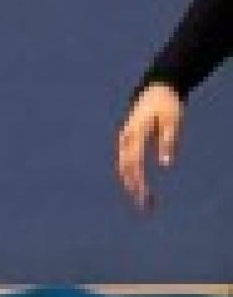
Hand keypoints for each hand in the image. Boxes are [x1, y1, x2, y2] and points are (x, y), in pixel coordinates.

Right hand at [118, 81, 183, 209]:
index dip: (139, 182)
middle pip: (125, 169)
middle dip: (135, 189)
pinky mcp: (126, 141)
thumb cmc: (167, 105)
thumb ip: (168, 142)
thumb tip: (165, 165)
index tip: (146, 197)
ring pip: (123, 168)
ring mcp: (124, 140)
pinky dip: (131, 176)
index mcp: (136, 134)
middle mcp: (125, 139)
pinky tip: (140, 187)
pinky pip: (126, 163)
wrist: (156, 89)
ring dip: (132, 185)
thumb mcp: (173, 121)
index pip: (135, 164)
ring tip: (146, 201)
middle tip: (147, 207)